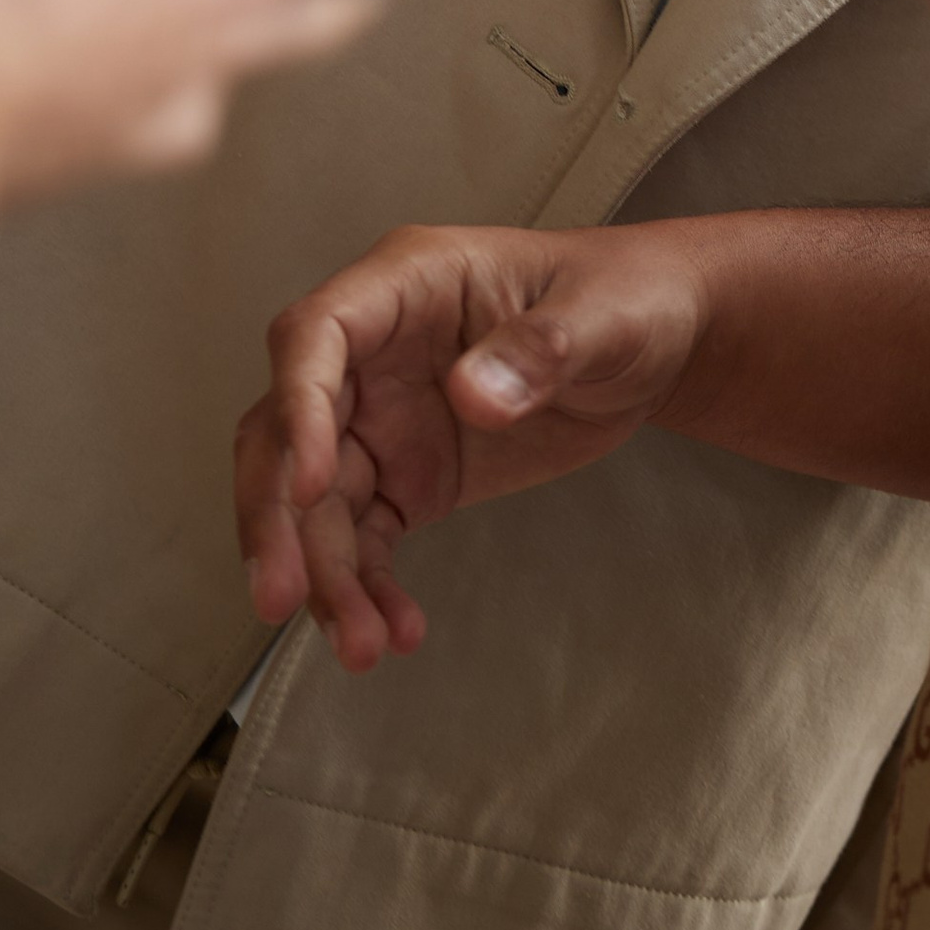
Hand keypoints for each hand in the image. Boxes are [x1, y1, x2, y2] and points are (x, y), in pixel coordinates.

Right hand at [237, 221, 710, 670]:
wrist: (654, 342)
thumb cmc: (624, 295)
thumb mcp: (602, 313)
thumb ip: (541, 348)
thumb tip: (473, 397)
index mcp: (408, 283)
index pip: (316, 335)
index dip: (297, 406)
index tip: (310, 483)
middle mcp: (375, 352)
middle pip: (285, 430)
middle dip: (275, 516)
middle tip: (281, 597)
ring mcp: (383, 418)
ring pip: (315, 502)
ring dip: (323, 575)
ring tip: (362, 647)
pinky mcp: (408, 478)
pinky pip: (365, 539)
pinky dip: (368, 588)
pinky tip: (395, 633)